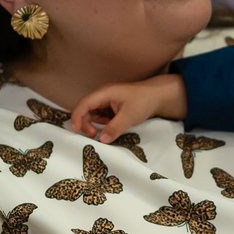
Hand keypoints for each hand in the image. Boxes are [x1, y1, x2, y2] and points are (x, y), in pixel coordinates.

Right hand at [69, 73, 187, 143]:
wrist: (158, 96)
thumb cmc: (143, 101)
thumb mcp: (129, 116)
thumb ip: (114, 128)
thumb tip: (102, 140)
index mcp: (104, 93)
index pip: (84, 103)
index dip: (77, 116)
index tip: (75, 130)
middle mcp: (103, 96)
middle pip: (86, 109)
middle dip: (85, 122)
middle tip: (93, 135)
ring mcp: (107, 101)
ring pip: (92, 113)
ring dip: (93, 124)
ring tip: (100, 133)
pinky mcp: (112, 107)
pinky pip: (101, 116)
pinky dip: (101, 124)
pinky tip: (109, 128)